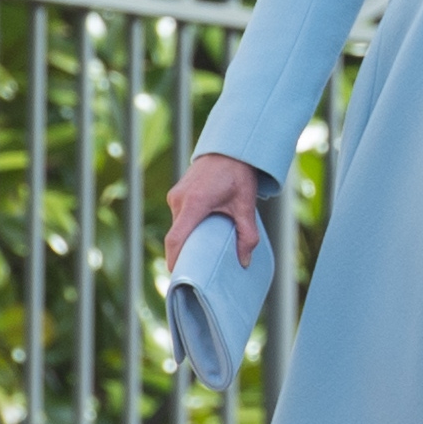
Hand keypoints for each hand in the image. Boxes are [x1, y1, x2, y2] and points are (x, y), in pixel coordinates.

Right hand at [164, 153, 262, 269]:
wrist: (230, 148)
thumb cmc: (239, 175)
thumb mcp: (246, 205)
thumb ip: (247, 234)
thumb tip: (244, 262)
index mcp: (195, 202)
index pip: (176, 238)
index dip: (175, 259)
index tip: (178, 275)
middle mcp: (180, 199)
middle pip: (176, 235)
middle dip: (183, 254)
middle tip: (194, 272)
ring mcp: (175, 195)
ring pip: (177, 226)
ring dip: (186, 239)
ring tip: (201, 253)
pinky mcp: (177, 193)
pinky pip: (178, 216)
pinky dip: (187, 227)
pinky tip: (201, 234)